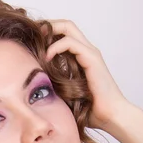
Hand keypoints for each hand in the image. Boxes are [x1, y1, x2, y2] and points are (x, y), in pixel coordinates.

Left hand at [41, 19, 130, 133]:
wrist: (110, 116)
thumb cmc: (91, 110)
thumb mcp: (66, 94)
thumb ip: (55, 84)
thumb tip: (34, 85)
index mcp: (82, 58)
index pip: (64, 34)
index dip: (48, 33)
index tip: (32, 41)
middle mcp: (87, 51)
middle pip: (66, 25)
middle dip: (47, 26)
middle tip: (32, 35)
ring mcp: (90, 53)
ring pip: (68, 27)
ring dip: (49, 31)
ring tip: (36, 43)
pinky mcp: (92, 58)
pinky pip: (70, 43)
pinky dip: (55, 47)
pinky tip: (46, 57)